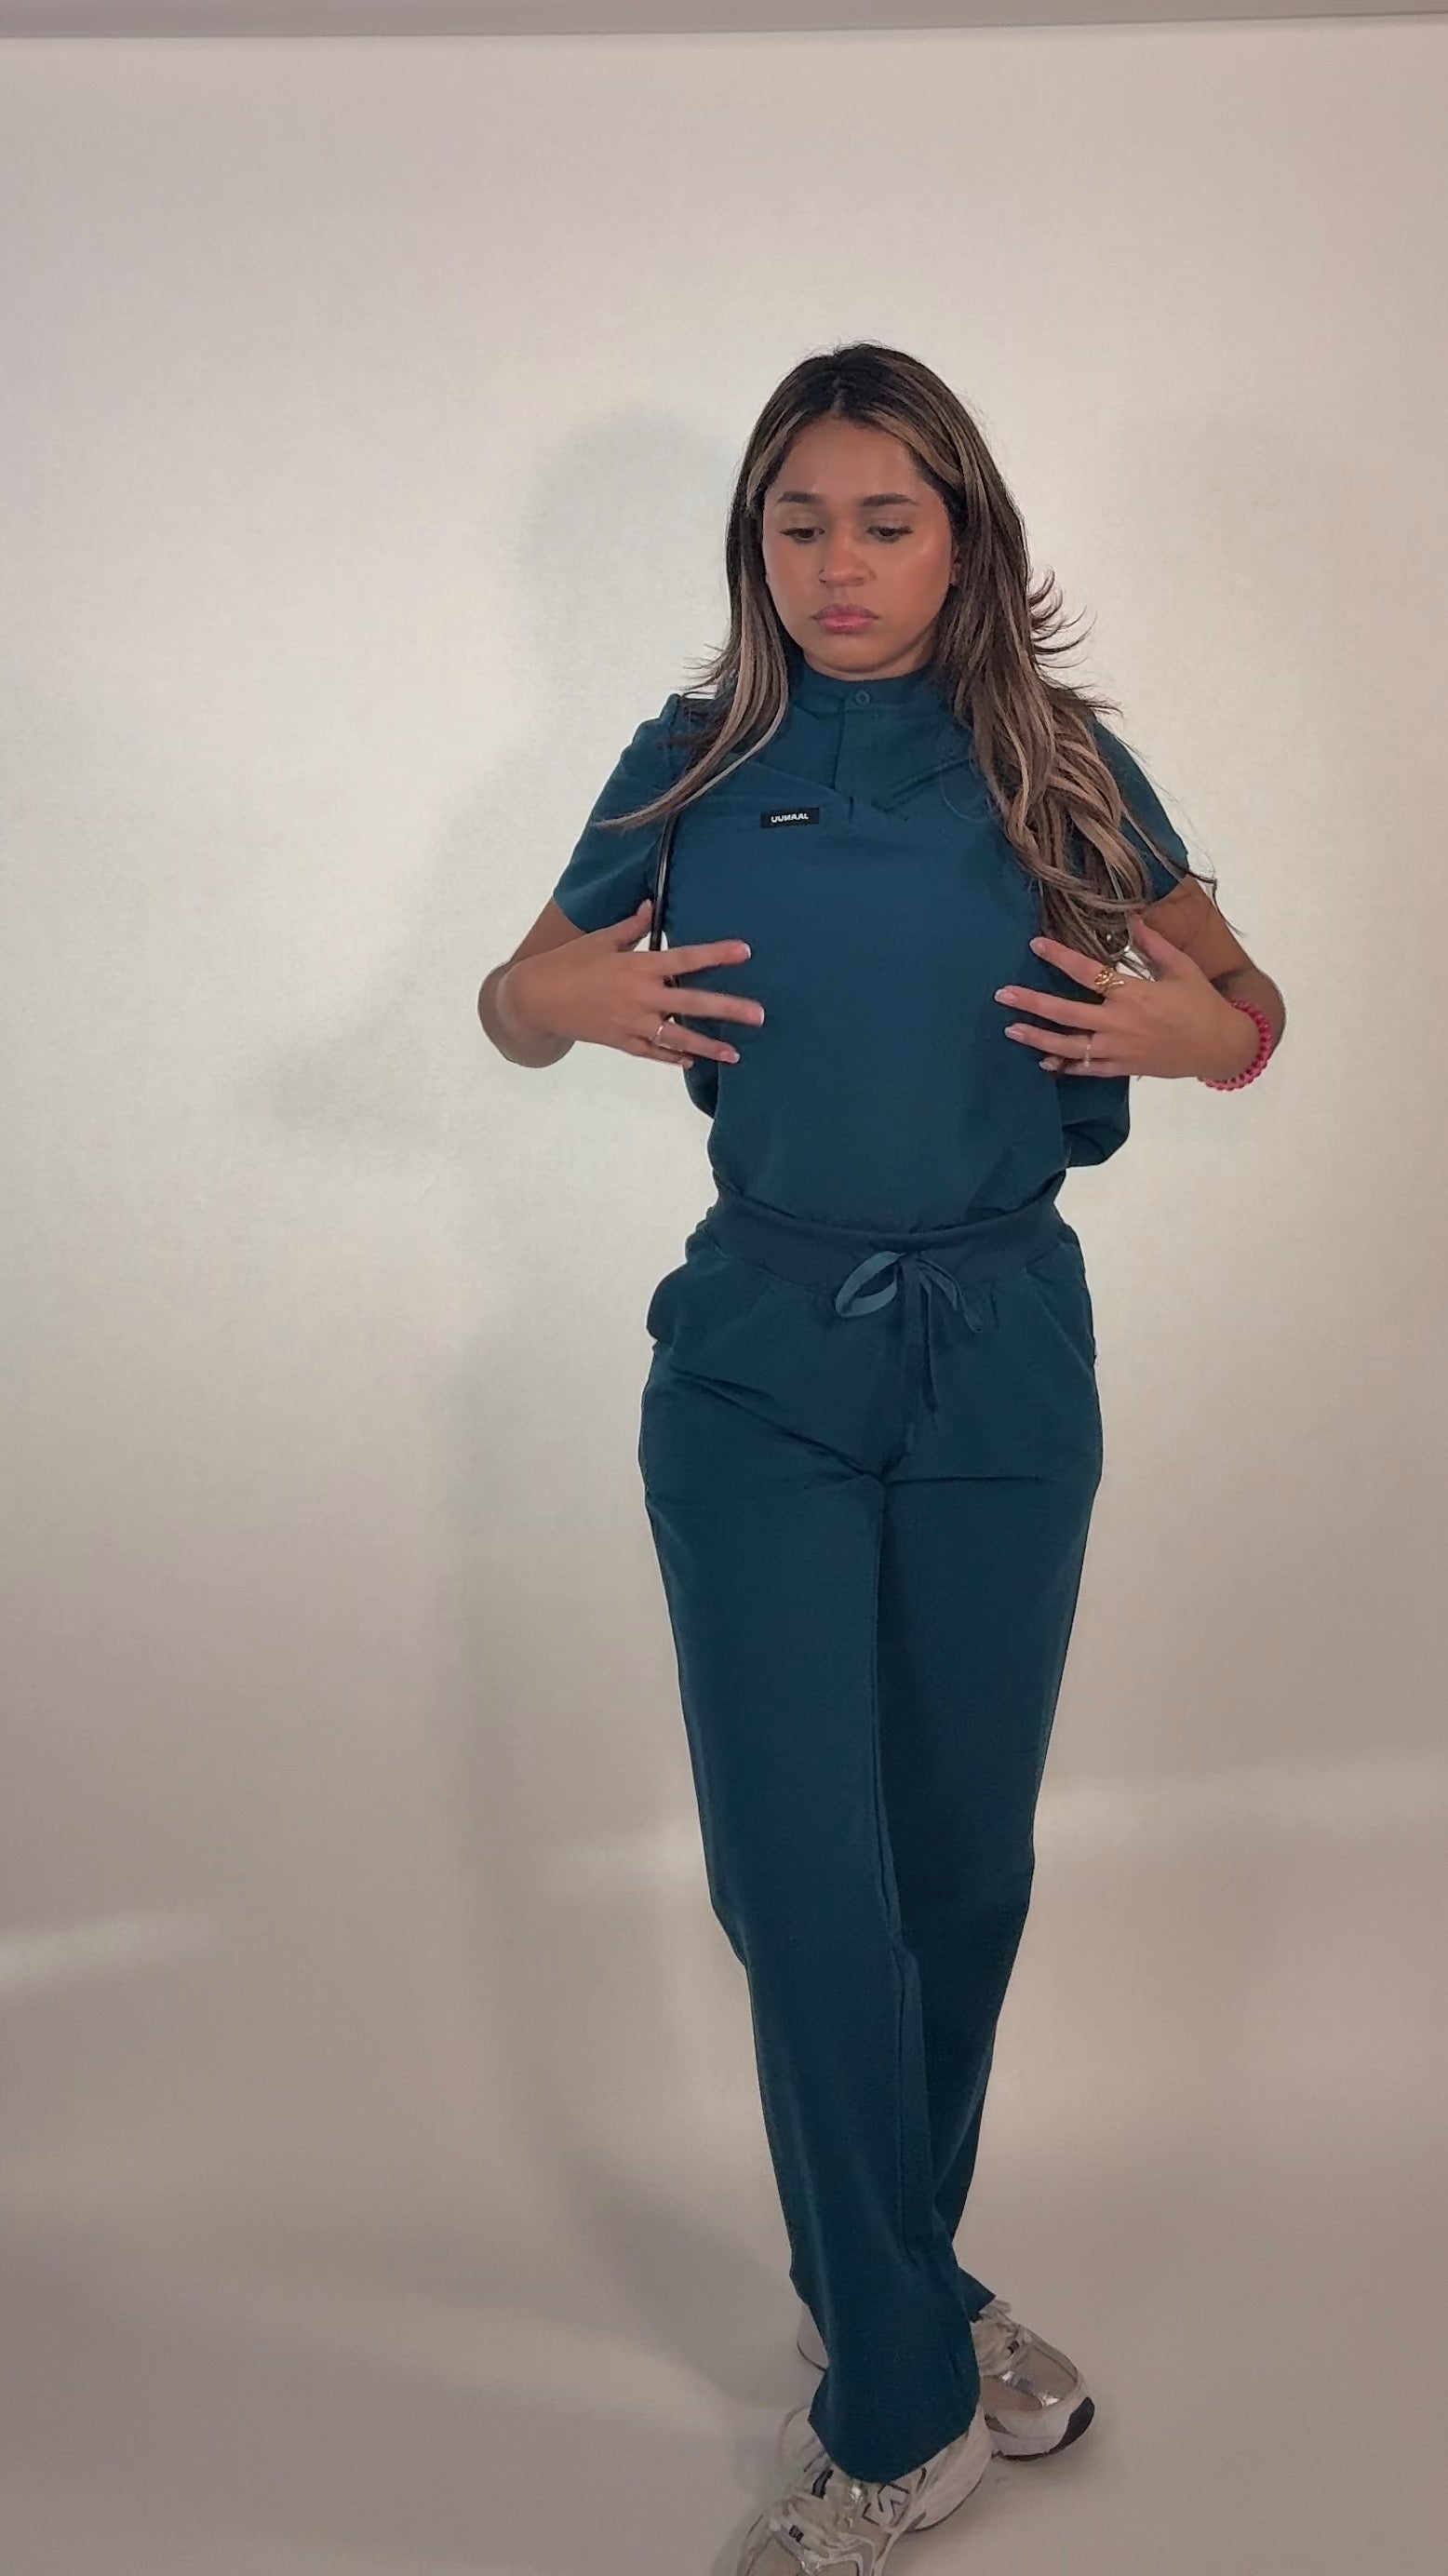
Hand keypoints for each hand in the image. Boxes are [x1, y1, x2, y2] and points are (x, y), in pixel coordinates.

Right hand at [504, 898, 765, 1067]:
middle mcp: (641, 997)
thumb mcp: (600, 940)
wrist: (536, 998)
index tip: (745, 952)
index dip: (716, 955)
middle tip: (759, 1015)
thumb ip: (631, 928)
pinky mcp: (621, 1042)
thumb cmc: (569, 963)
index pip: (685, 959)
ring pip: (678, 1037)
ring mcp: (632, 1023)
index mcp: (638, 967)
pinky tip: (691, 1060)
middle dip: (728, 1009)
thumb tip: (651, 906)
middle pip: (692, 1003)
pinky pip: (652, 1052)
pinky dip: (671, 1057)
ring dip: (708, 1046)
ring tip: (734, 1054)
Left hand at [994, 915, 1256, 1079]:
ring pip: (1069, 1045)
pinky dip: (1064, 1067)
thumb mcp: (1181, 967)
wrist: (1220, 1046)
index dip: (1059, 956)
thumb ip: (1153, 944)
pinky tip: (1043, 1063)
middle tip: (1003, 994)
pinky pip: (1086, 1069)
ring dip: (1038, 1038)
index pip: (1088, 971)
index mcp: (1133, 993)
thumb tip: (1132, 917)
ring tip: (1010, 1030)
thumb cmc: (1201, 1003)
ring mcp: (1118, 1049)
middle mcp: (1119, 1022)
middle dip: (1032, 1002)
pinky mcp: (1122, 1068)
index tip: (1035, 944)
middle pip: (1066, 1012)